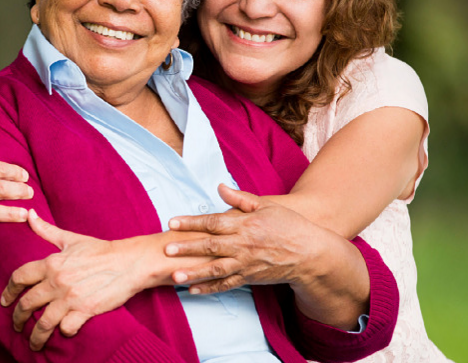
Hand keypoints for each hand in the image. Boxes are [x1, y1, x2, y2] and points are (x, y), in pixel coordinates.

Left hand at [0, 211, 142, 350]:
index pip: (19, 277)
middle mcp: (57, 280)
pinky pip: (66, 328)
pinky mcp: (85, 310)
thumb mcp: (71, 239)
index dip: (8, 291)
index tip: (4, 301)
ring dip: (36, 336)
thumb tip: (29, 215)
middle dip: (18, 318)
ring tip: (33, 342)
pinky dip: (64, 332)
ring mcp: (70, 297)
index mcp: (51, 262)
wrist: (129, 262)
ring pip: (43, 322)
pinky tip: (63, 332)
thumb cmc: (101, 250)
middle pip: (27, 304)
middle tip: (16, 325)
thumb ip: (46, 230)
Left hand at [165, 184, 325, 294]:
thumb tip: (219, 187)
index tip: (172, 222)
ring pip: (216, 270)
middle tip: (167, 250)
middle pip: (210, 247)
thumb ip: (240, 198)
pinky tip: (192, 290)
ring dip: (194, 273)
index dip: (191, 222)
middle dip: (187, 249)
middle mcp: (243, 245)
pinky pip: (226, 285)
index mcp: (246, 225)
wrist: (311, 254)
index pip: (213, 223)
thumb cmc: (288, 226)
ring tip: (174, 276)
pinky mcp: (250, 278)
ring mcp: (246, 264)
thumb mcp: (267, 205)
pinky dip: (209, 289)